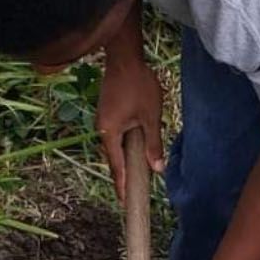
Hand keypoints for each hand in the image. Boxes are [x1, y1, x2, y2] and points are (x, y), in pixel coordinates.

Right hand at [97, 54, 164, 203]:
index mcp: (109, 133)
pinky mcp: (107, 112)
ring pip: (114, 146)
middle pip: (113, 158)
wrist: (124, 57)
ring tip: (133, 175)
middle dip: (122, 175)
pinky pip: (115, 135)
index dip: (121, 184)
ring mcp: (102, 120)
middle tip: (129, 194)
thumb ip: (153, 144)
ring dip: (124, 159)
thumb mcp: (151, 116)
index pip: (116, 166)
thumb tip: (158, 169)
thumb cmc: (139, 85)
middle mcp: (101, 129)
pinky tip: (132, 149)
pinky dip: (123, 146)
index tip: (124, 201)